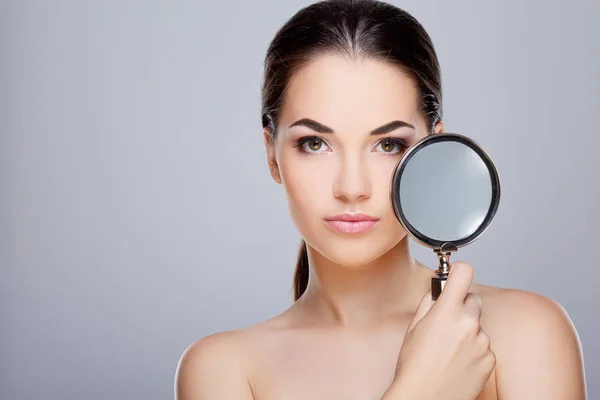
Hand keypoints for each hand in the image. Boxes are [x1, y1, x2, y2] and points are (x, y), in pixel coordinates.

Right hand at [391, 262, 495, 399]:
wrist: (426, 398)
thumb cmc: (414, 367)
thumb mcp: (413, 328)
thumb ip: (429, 303)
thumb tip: (438, 291)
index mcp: (447, 311)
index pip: (464, 273)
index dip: (458, 271)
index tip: (455, 274)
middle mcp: (469, 323)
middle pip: (473, 299)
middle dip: (461, 305)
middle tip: (446, 322)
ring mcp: (482, 342)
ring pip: (478, 324)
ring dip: (467, 330)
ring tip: (448, 349)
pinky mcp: (490, 359)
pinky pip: (484, 345)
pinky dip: (473, 349)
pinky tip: (457, 361)